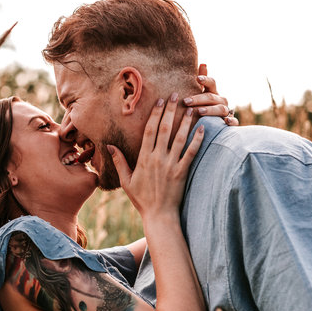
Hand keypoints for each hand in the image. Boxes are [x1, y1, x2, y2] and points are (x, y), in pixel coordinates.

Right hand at [109, 93, 204, 219]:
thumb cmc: (141, 199)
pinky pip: (192, 153)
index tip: (159, 102)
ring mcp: (172, 165)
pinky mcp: (183, 172)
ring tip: (190, 107)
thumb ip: (119, 161)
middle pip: (165, 129)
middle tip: (175, 95)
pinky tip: (202, 128)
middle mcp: (158, 158)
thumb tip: (109, 146)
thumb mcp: (126, 181)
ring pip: (179, 138)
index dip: (154, 114)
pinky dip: (197, 139)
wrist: (159, 215)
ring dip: (185, 121)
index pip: (149, 130)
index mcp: (144, 158)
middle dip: (170, 110)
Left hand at [183, 63, 237, 124]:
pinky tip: (226, 121)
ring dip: (210, 110)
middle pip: (211, 97)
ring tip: (199, 111)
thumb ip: (202, 80)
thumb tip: (203, 63)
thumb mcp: (202, 93)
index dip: (205, 80)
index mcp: (213, 92)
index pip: (211, 83)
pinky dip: (231, 121)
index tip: (197, 78)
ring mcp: (226, 111)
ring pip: (220, 109)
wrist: (215, 123)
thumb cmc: (204, 105)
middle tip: (186, 101)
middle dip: (198, 99)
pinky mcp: (230, 122)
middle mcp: (221, 100)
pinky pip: (233, 121)